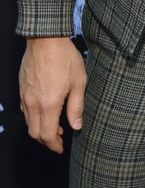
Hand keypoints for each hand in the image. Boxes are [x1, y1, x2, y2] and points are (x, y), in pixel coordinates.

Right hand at [19, 37, 86, 153]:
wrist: (46, 39)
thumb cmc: (64, 58)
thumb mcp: (79, 82)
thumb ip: (76, 106)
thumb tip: (76, 125)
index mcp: (48, 105)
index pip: (46, 135)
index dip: (53, 145)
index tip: (60, 148)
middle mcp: (33, 103)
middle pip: (34, 133)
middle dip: (45, 140)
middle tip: (58, 140)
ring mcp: (25, 96)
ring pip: (28, 122)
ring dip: (40, 128)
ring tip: (55, 125)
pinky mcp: (22, 88)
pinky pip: (25, 109)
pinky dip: (34, 116)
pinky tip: (45, 110)